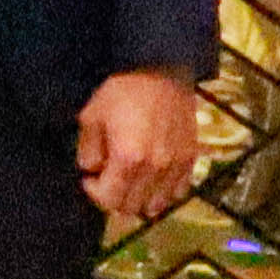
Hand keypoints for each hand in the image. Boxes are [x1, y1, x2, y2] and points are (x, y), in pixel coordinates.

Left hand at [79, 69, 204, 228]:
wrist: (161, 71)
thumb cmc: (122, 91)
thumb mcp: (91, 117)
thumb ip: (88, 150)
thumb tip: (92, 170)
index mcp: (129, 158)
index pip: (110, 200)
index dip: (94, 193)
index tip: (89, 178)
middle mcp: (156, 168)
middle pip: (133, 207)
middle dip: (114, 197)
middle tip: (106, 179)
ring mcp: (177, 166)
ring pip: (157, 204)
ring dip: (139, 198)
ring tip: (129, 180)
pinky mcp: (191, 159)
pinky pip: (179, 192)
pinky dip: (163, 192)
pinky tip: (152, 178)